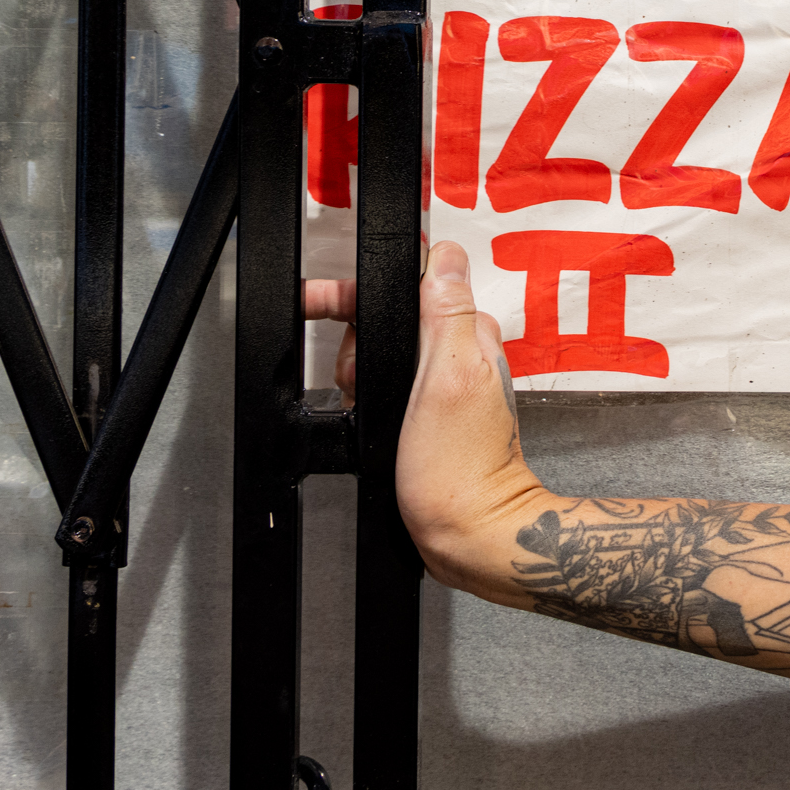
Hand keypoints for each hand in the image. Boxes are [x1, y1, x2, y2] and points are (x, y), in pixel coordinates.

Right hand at [303, 245, 538, 593]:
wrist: (469, 534)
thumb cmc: (457, 472)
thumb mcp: (446, 379)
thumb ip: (447, 312)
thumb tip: (445, 255)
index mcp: (468, 334)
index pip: (410, 282)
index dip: (359, 294)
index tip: (320, 307)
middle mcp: (464, 353)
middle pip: (391, 317)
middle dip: (356, 343)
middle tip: (352, 381)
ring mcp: (451, 383)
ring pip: (386, 353)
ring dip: (360, 374)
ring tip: (359, 405)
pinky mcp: (437, 412)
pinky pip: (392, 386)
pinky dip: (369, 398)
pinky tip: (366, 418)